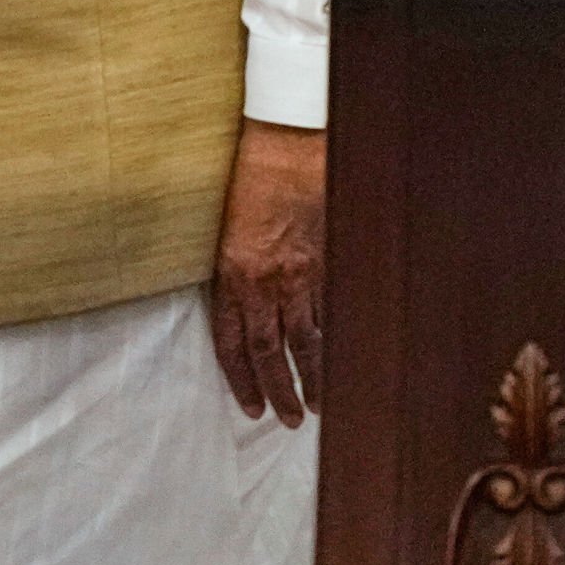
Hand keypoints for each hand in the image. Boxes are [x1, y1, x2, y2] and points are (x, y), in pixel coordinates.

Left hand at [208, 117, 323, 426]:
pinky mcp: (328, 263)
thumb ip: (231, 270)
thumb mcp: (223, 226)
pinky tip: (341, 359)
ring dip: (312, 376)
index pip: (234, 341)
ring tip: (316, 404)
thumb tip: (235, 305)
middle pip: (271, 351)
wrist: (286, 145)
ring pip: (307, 339)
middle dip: (279, 389)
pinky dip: (335, 339)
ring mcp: (302, 274)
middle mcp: (266, 281)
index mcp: (232, 273)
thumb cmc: (248, 178)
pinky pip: (332, 311)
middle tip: (286, 420)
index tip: (251, 406)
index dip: (242, 378)